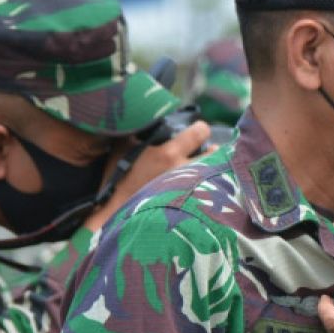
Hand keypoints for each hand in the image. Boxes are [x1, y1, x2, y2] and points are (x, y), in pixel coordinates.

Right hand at [82, 121, 212, 231]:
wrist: (117, 215)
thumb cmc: (117, 180)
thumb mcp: (121, 149)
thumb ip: (136, 132)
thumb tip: (143, 117)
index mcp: (168, 154)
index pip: (199, 132)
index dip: (201, 128)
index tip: (199, 129)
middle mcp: (184, 171)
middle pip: (214, 154)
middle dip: (213, 150)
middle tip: (210, 150)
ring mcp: (190, 190)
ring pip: (216, 173)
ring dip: (213, 168)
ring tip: (209, 168)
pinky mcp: (192, 205)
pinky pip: (210, 191)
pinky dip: (211, 186)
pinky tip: (208, 186)